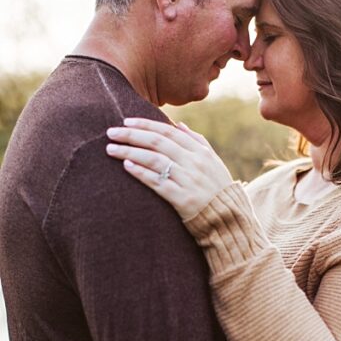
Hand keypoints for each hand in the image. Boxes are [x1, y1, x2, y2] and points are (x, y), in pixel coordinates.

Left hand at [106, 118, 232, 218]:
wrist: (229, 218)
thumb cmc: (218, 188)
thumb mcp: (213, 162)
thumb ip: (197, 141)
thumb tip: (179, 124)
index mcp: (201, 152)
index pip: (168, 132)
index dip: (145, 124)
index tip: (126, 121)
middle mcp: (194, 163)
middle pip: (157, 143)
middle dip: (131, 135)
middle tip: (111, 132)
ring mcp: (188, 180)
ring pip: (154, 160)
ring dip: (129, 152)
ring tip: (111, 149)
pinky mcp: (182, 199)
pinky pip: (157, 182)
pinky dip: (141, 172)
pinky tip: (126, 166)